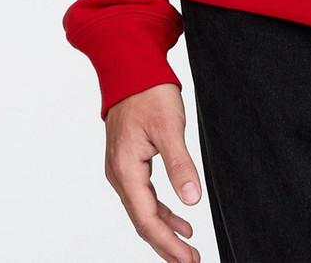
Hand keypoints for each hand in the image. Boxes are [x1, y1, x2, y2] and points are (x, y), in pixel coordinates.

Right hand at [104, 82, 203, 262]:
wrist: (130, 67)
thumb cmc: (148, 92)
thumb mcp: (170, 127)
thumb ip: (180, 165)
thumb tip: (192, 201)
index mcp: (126, 169)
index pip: (147, 219)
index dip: (168, 243)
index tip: (188, 258)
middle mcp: (119, 174)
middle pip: (142, 221)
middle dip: (166, 245)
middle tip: (190, 261)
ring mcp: (121, 168)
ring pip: (143, 210)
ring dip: (165, 230)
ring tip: (188, 247)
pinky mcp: (129, 161)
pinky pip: (144, 195)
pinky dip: (162, 210)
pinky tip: (180, 219)